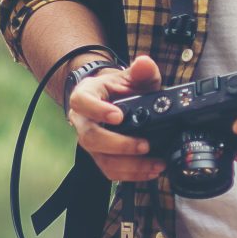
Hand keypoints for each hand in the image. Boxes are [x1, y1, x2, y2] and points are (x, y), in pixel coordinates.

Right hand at [68, 55, 164, 183]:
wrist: (113, 101)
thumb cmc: (120, 89)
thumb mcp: (131, 76)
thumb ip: (141, 70)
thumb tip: (145, 63)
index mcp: (86, 96)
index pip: (82, 102)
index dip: (98, 110)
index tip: (118, 116)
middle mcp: (83, 121)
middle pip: (91, 137)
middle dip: (119, 144)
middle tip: (145, 145)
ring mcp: (90, 141)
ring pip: (101, 159)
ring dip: (129, 165)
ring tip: (154, 164)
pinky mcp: (100, 157)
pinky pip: (110, 170)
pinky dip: (131, 174)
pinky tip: (150, 170)